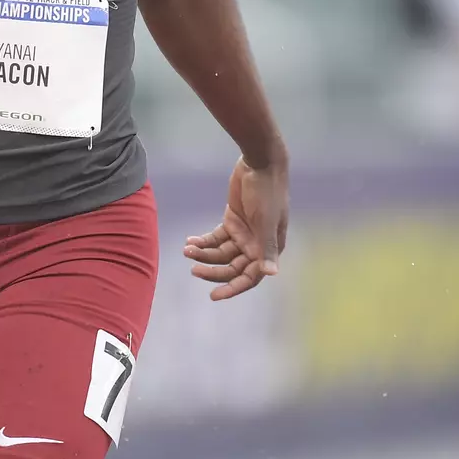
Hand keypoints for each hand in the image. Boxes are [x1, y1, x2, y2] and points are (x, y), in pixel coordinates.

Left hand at [182, 154, 289, 300]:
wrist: (260, 163)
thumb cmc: (268, 193)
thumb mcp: (267, 221)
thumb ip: (267, 248)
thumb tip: (271, 273)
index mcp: (268, 249)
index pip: (249, 277)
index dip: (233, 288)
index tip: (214, 296)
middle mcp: (255, 245)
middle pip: (231, 267)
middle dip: (212, 269)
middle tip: (193, 269)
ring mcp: (243, 233)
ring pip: (220, 253)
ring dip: (203, 253)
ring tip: (187, 249)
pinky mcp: (232, 220)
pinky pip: (215, 238)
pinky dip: (203, 241)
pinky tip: (190, 241)